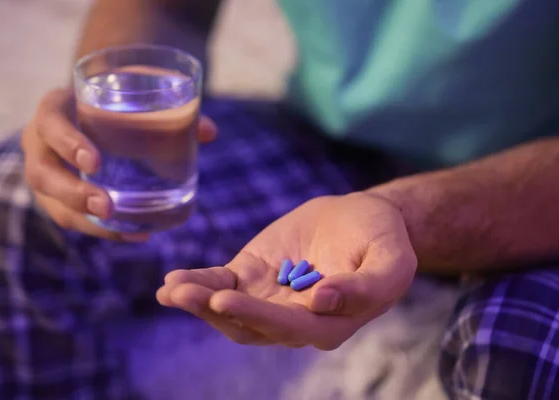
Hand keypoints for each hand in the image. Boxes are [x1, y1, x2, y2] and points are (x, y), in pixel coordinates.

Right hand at [21, 88, 216, 240]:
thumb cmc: (114, 98)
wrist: (93, 108)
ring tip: (127, 229)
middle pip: (42, 174)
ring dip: (88, 222)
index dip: (67, 143)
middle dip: (73, 194)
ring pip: (54, 205)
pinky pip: (74, 218)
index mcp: (54, 109)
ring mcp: (48, 173)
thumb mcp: (135, 92)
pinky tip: (136, 234)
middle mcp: (40, 143)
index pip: (50, 124)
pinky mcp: (59, 195)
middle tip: (106, 206)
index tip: (95, 162)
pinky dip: (105, 230)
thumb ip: (168, 106)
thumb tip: (208, 131)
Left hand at [157, 193, 416, 349]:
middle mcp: (295, 319)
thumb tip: (323, 301)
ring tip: (171, 289)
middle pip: (250, 325)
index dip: (258, 316)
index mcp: (330, 323)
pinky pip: (222, 283)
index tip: (227, 298)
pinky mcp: (253, 275)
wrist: (362, 220)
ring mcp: (269, 298)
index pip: (291, 328)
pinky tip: (172, 281)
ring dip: (199, 302)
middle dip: (215, 310)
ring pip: (229, 310)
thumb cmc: (383, 240)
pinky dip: (199, 282)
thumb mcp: (392, 259)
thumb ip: (369, 285)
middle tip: (184, 293)